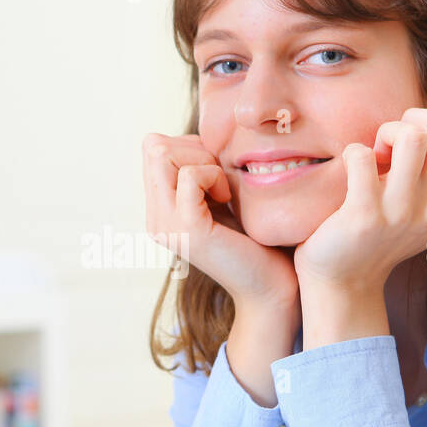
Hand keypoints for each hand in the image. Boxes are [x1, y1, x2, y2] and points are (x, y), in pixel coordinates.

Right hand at [143, 132, 299, 308]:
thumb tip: (202, 138)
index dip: (189, 146)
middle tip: (220, 179)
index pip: (152, 147)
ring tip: (223, 190)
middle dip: (193, 149)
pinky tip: (227, 198)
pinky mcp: (186, 229)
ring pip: (161, 154)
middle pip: (152, 146)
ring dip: (202, 161)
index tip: (217, 172)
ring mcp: (165, 225)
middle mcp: (154, 218)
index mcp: (160, 210)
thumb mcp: (224, 198)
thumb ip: (205, 172)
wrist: (273, 288)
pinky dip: (212, 176)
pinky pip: (188, 175)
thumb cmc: (259, 241)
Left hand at [293, 108, 426, 294]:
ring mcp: (402, 213)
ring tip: (375, 155)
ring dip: (387, 132)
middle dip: (413, 119)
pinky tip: (350, 169)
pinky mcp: (365, 215)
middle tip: (390, 143)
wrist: (345, 281)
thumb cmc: (381, 234)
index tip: (412, 140)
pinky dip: (353, 152)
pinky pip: (362, 155)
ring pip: (413, 136)